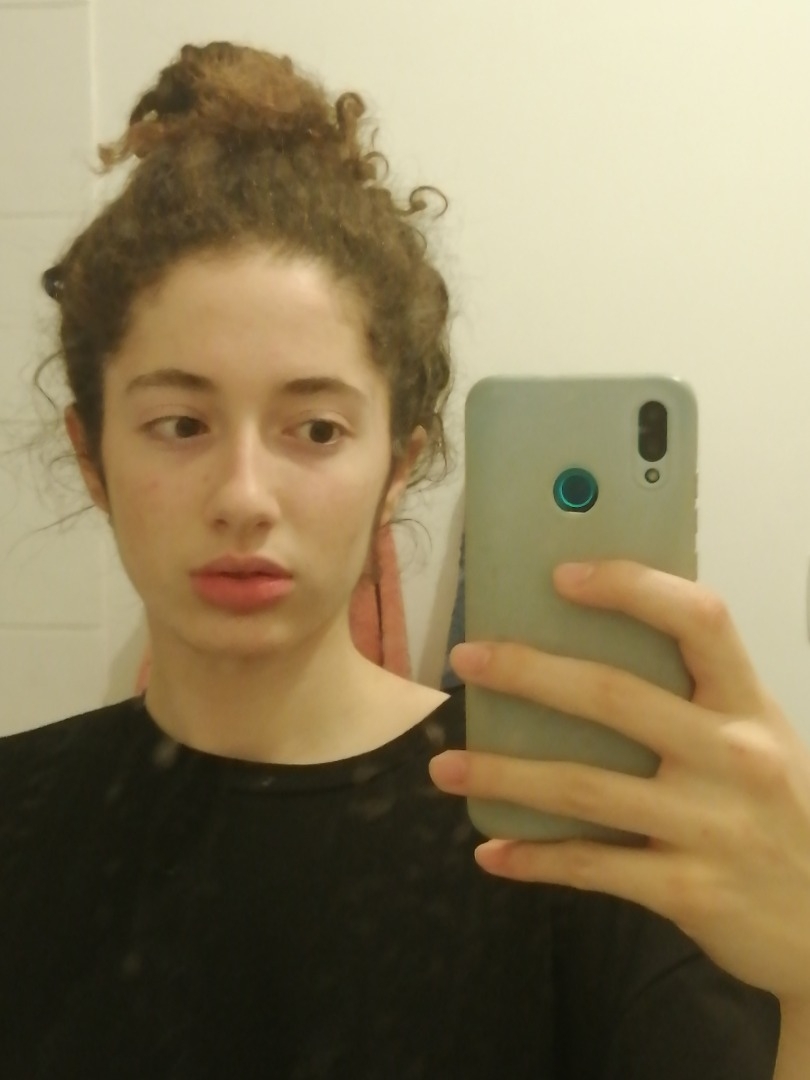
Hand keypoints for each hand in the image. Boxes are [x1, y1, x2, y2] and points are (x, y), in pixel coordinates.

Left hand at [429, 560, 809, 1005]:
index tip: (561, 575)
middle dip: (528, 673)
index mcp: (748, 703)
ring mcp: (712, 826)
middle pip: (614, 696)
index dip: (630, 588)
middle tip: (466, 659)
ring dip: (503, 776)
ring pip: (584, 788)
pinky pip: (592, 867)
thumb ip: (691, 697)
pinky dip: (533, 858)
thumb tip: (583, 645)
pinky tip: (490, 850)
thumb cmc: (775, 808)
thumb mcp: (753, 737)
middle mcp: (733, 756)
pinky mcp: (689, 890)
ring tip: (445, 767)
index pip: (697, 619)